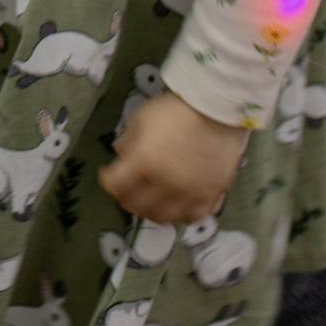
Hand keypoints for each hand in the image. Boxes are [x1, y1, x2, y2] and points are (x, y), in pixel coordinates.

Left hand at [99, 91, 248, 224]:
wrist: (217, 108)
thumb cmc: (176, 109)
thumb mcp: (141, 118)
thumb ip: (127, 141)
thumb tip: (122, 157)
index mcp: (144, 161)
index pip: (115, 186)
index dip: (107, 180)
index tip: (109, 173)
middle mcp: (165, 183)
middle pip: (137, 206)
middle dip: (126, 198)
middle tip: (127, 189)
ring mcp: (189, 193)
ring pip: (163, 217)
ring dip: (151, 210)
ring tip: (151, 199)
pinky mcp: (211, 195)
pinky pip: (193, 217)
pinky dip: (181, 214)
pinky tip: (178, 204)